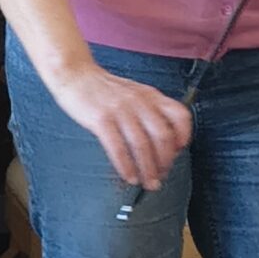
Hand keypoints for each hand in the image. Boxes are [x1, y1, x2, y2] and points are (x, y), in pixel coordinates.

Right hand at [53, 62, 192, 190]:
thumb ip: (149, 110)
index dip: (183, 136)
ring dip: (147, 169)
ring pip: (142, 145)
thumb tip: (161, 140)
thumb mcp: (134, 93)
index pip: (179, 115)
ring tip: (147, 183)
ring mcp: (120, 110)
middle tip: (161, 176)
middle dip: (164, 162)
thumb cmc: (103, 89)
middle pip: (162, 136)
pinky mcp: (101, 119)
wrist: (75, 74)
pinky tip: (128, 176)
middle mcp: (139, 102)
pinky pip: (118, 147)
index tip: (178, 153)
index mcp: (151, 95)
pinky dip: (125, 166)